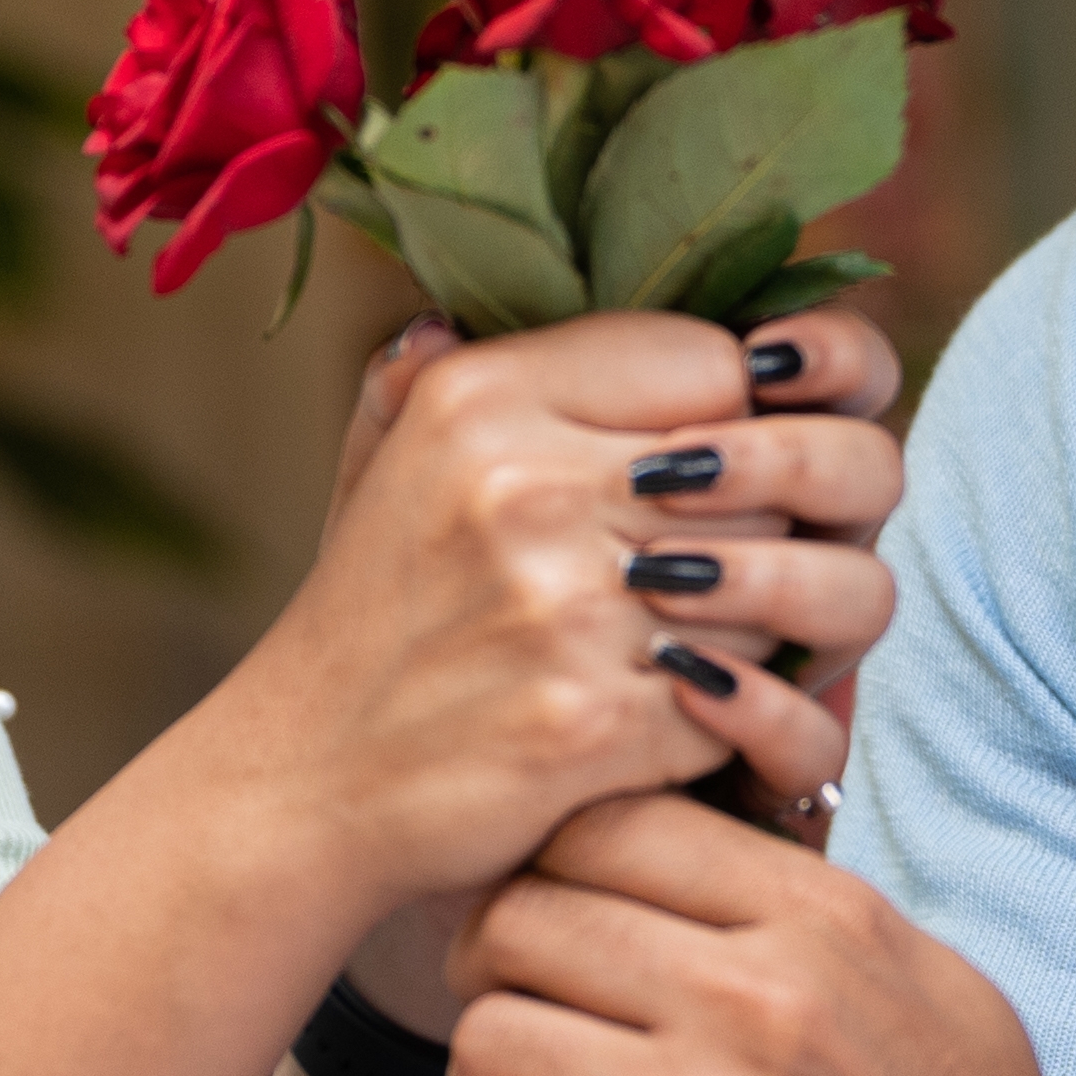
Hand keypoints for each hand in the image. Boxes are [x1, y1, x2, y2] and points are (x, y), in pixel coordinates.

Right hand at [178, 306, 902, 949]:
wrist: (303, 785)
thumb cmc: (376, 614)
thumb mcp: (392, 457)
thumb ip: (453, 364)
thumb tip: (493, 291)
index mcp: (480, 396)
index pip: (718, 358)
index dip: (741, 415)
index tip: (716, 465)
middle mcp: (521, 486)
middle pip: (765, 472)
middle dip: (757, 527)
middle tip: (714, 564)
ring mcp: (561, 609)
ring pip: (771, 585)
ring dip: (749, 623)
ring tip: (689, 639)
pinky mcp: (593, 722)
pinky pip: (747, 695)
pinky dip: (728, 714)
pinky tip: (673, 713)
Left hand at [436, 794, 1075, 1075]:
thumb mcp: (927, 986)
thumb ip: (804, 911)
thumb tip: (701, 838)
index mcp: (819, 921)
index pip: (601, 826)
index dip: (546, 878)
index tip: (549, 941)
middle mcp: (756, 1002)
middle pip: (519, 922)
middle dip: (495, 980)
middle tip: (520, 1045)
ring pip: (484, 1042)